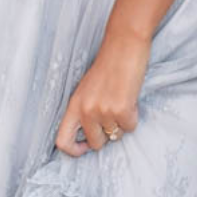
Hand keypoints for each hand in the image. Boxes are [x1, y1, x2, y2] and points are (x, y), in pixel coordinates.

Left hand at [54, 28, 150, 156]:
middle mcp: (85, 111)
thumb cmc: (108, 66)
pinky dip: (133, 116)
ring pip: (116, 135)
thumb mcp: (86, 90)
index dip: (74, 151)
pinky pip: (130, 127)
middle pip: (95, 143)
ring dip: (122, 123)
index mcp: (73, 105)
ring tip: (122, 101)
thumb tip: (90, 138)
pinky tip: (130, 99)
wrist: (124, 45)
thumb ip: (84, 112)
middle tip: (113, 118)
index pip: (62, 141)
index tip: (85, 147)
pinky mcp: (121, 110)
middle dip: (106, 136)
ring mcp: (103, 111)